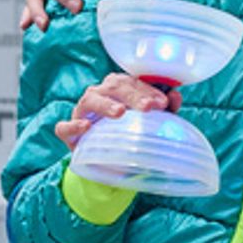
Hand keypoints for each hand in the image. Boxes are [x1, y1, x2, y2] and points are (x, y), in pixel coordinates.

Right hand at [54, 71, 181, 149]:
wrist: (105, 160)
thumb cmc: (127, 132)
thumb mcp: (148, 122)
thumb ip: (163, 109)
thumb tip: (176, 96)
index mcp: (119, 87)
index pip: (133, 82)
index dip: (148, 90)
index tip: (163, 102)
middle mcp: (100, 93)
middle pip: (115, 86)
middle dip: (133, 95)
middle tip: (148, 107)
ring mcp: (82, 110)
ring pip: (91, 99)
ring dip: (106, 104)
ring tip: (120, 113)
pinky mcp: (68, 131)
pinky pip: (65, 126)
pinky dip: (74, 125)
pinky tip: (86, 126)